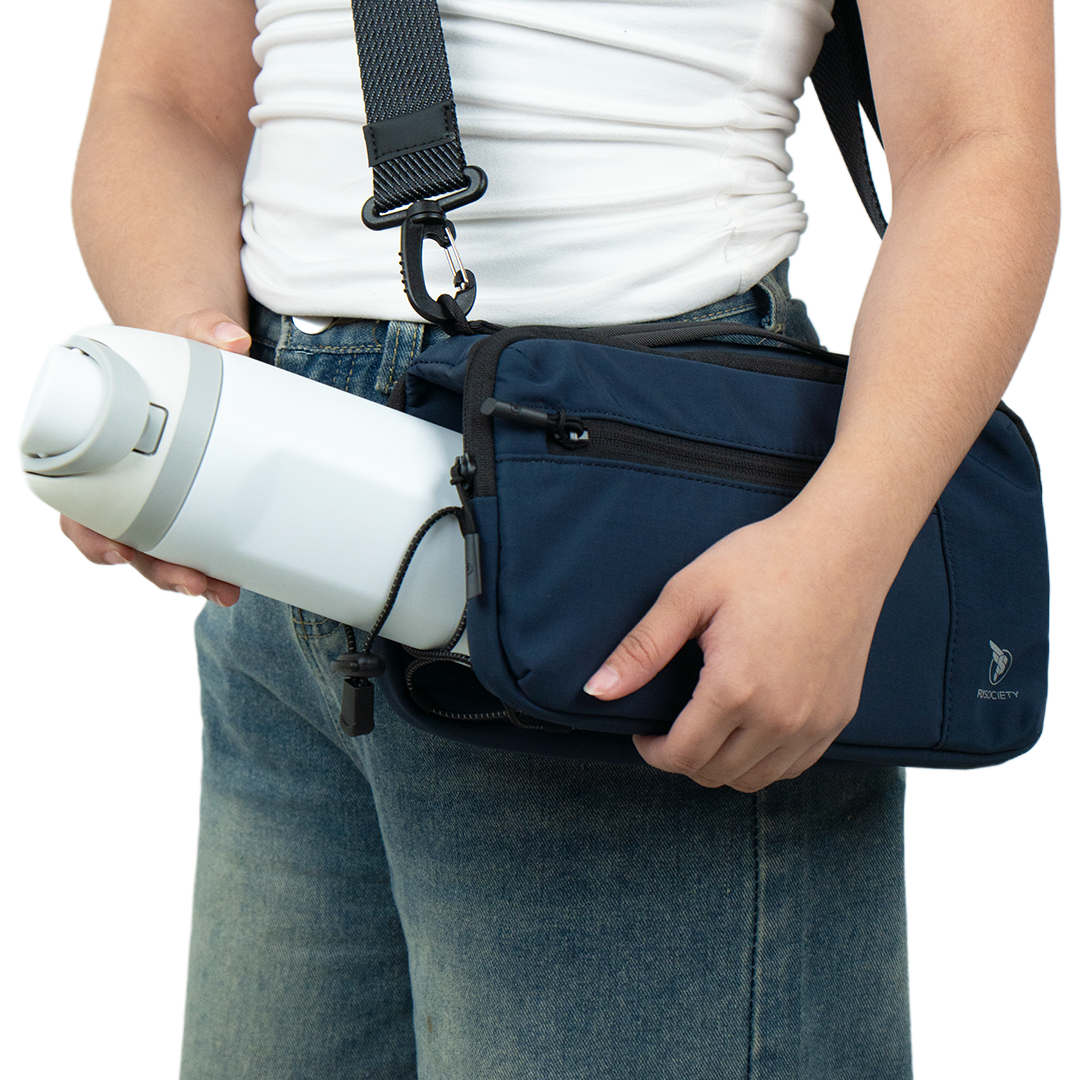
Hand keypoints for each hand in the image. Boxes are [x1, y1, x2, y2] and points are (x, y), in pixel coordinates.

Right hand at [58, 309, 249, 606]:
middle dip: (155, 569)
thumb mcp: (183, 335)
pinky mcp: (185, 501)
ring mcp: (151, 496)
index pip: (79, 502)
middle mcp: (117, 480)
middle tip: (192, 582)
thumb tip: (233, 338)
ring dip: (184, 575)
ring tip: (221, 590)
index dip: (92, 534)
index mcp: (96, 446)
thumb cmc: (169, 351)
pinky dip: (206, 561)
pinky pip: (187, 541)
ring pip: (155, 551)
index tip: (117, 550)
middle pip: (121, 541)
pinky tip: (232, 577)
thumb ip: (203, 328)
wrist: (189, 354)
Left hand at [583, 507, 890, 790]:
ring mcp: (815, 723)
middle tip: (670, 726)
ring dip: (720, 765)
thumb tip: (596, 690)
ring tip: (706, 727)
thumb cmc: (763, 561)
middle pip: (714, 774)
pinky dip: (762, 760)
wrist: (843, 546)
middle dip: (681, 758)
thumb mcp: (689, 594)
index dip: (652, 751)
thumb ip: (642, 649)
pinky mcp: (838, 717)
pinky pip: (792, 767)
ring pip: (753, 780)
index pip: (682, 756)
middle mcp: (780, 718)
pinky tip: (746, 727)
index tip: (643, 730)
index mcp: (736, 689)